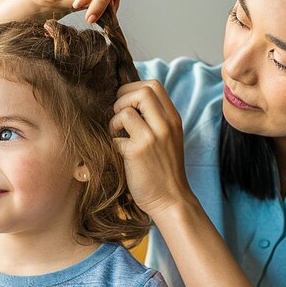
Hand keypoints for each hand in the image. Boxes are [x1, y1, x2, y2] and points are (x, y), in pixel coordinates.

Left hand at [111, 81, 193, 217]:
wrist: (172, 200)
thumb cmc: (165, 170)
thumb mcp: (168, 139)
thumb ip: (156, 119)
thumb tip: (127, 101)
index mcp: (173, 119)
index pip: (153, 86)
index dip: (133, 89)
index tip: (125, 104)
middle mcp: (165, 125)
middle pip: (142, 91)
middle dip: (122, 99)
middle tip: (118, 118)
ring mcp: (152, 138)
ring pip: (126, 110)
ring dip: (114, 121)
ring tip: (117, 135)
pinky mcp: (137, 153)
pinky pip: (116, 136)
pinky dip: (112, 142)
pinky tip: (118, 153)